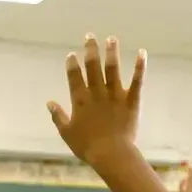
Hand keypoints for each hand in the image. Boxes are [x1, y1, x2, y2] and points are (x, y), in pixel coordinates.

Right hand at [48, 34, 145, 169]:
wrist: (111, 154)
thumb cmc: (87, 147)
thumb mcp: (67, 133)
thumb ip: (58, 116)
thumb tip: (49, 103)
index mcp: (80, 100)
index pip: (74, 76)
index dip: (72, 64)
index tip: (71, 54)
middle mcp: (97, 93)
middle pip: (92, 66)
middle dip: (90, 50)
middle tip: (90, 37)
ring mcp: (115, 95)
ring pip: (113, 69)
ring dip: (111, 52)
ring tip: (111, 39)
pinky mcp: (131, 101)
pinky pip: (137, 81)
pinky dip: (140, 66)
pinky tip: (142, 53)